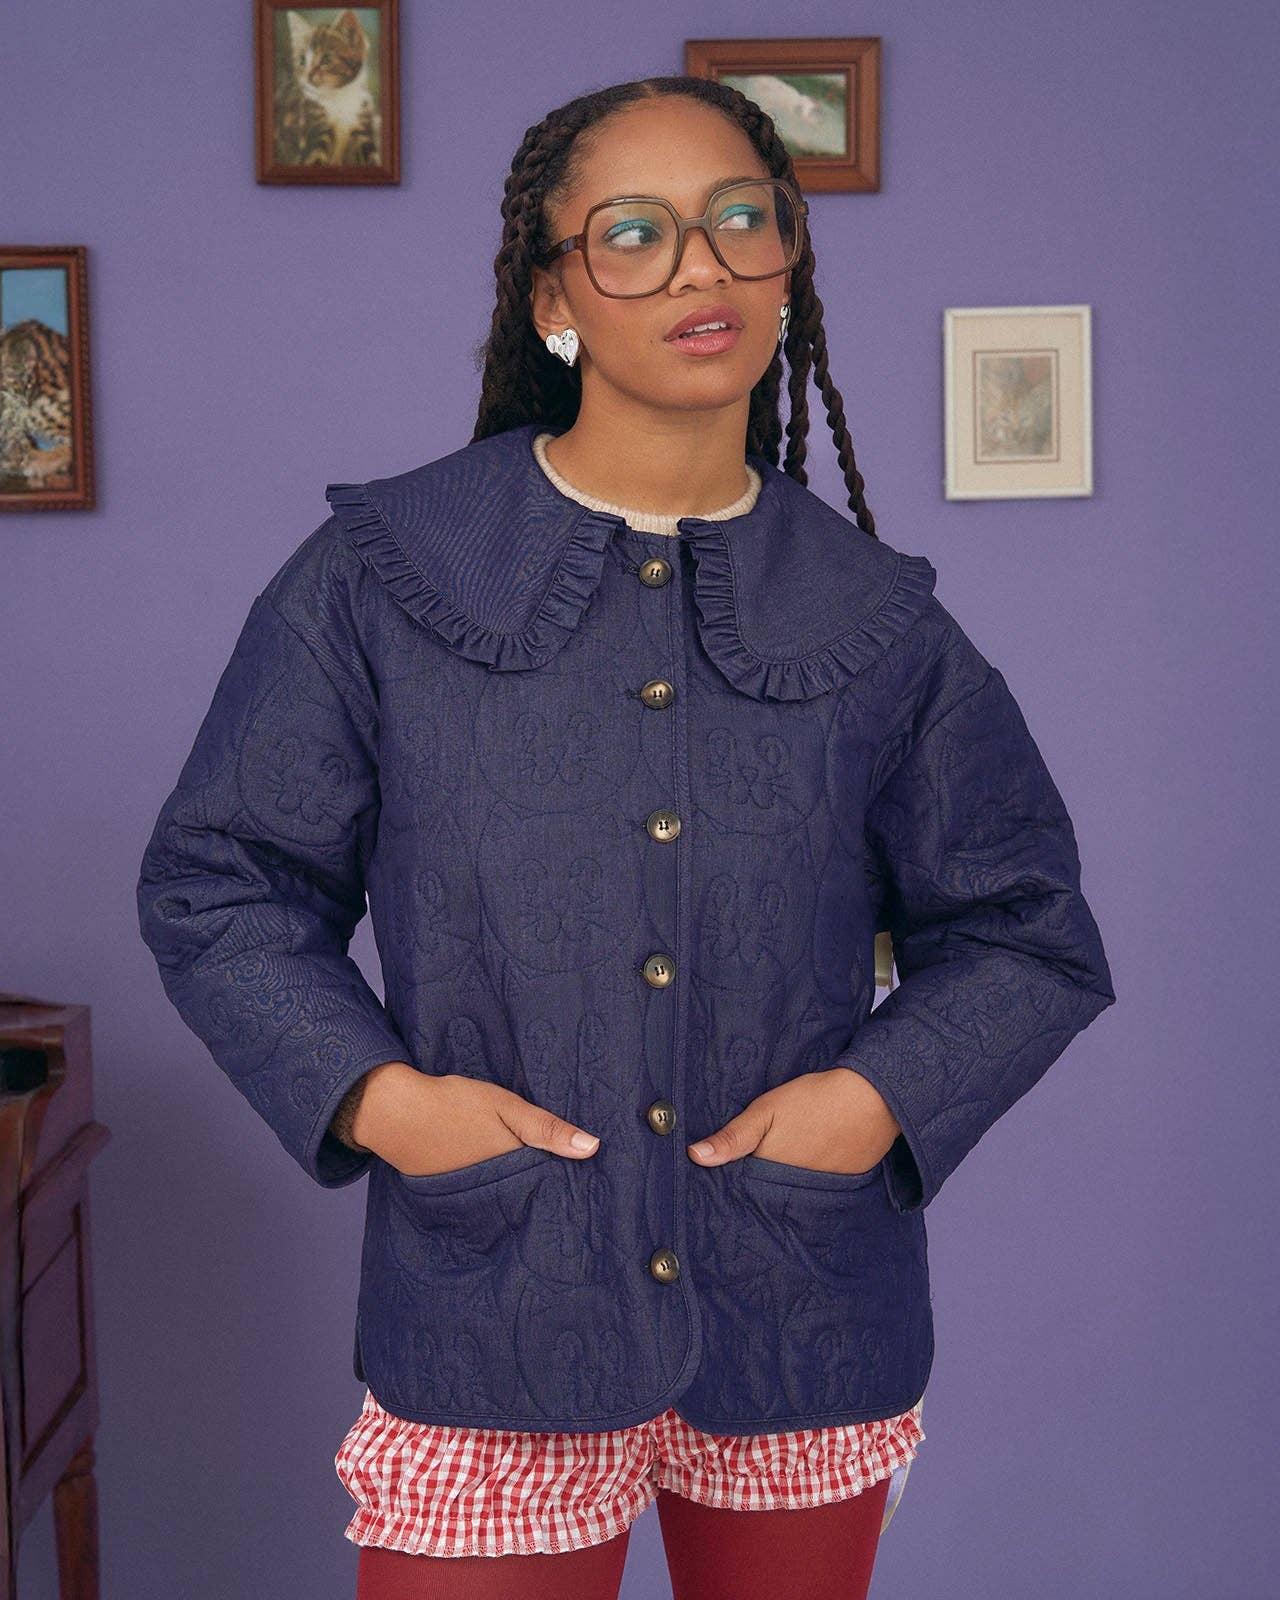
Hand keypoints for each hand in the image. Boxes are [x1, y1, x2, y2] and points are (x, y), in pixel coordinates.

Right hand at [352, 1062, 600, 1176]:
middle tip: (568, 1188)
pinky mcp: (450, 1195)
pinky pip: (482, 1198)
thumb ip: (548, 1129)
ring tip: (542, 1188)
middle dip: (546, 1192)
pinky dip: (493, 1192)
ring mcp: (469, 1197)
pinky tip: (500, 1182)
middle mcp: (493, 1194)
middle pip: (529, 1198)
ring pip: (506, 1199)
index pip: (549, 1187)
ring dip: (520, 1194)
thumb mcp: (507, 1107)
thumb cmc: (454, 1105)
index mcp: (511, 1172)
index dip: (567, 1183)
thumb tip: (594, 1148)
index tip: (587, 1185)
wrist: (393, 1112)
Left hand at [686, 1068, 899, 1175]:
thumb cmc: (815, 1100)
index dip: (736, 1183)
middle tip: (757, 1168)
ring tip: (783, 1167)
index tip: (723, 1181)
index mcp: (773, 1175)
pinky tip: (811, 1161)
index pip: (746, 1191)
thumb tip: (694, 1156)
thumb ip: (733, 1137)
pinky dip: (812, 1181)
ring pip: (795, 1193)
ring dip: (787, 1185)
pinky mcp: (846, 1185)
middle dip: (761, 1186)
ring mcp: (824, 1191)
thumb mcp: (767, 1111)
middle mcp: (797, 1192)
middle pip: (771, 1195)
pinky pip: (820, 1190)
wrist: (874, 1098)